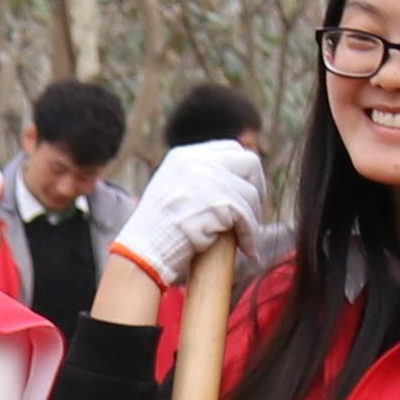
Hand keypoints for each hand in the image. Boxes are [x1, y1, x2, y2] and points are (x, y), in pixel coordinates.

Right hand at [111, 139, 273, 283]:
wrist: (143, 250)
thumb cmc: (155, 230)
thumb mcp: (170, 189)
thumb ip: (196, 178)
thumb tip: (232, 180)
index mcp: (183, 156)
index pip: (230, 148)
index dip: (243, 170)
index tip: (245, 192)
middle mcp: (196, 162)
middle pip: (248, 161)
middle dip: (256, 187)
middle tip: (253, 211)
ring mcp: (207, 180)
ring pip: (250, 193)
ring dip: (253, 218)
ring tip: (246, 236)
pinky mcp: (218, 203)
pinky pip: (248, 217)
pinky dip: (251, 235)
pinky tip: (248, 249)